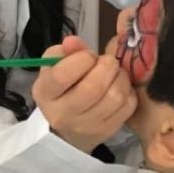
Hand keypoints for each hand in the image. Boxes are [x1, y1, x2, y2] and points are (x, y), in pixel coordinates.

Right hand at [32, 35, 137, 153]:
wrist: (68, 125)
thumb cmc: (62, 88)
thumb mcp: (56, 66)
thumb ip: (65, 51)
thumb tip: (73, 41)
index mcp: (45, 94)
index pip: (62, 76)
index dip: (81, 59)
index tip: (88, 55)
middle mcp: (63, 114)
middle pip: (93, 88)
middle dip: (107, 66)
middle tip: (107, 62)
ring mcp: (86, 126)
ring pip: (115, 96)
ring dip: (121, 78)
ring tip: (115, 73)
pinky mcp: (107, 131)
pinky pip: (127, 106)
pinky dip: (128, 92)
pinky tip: (119, 88)